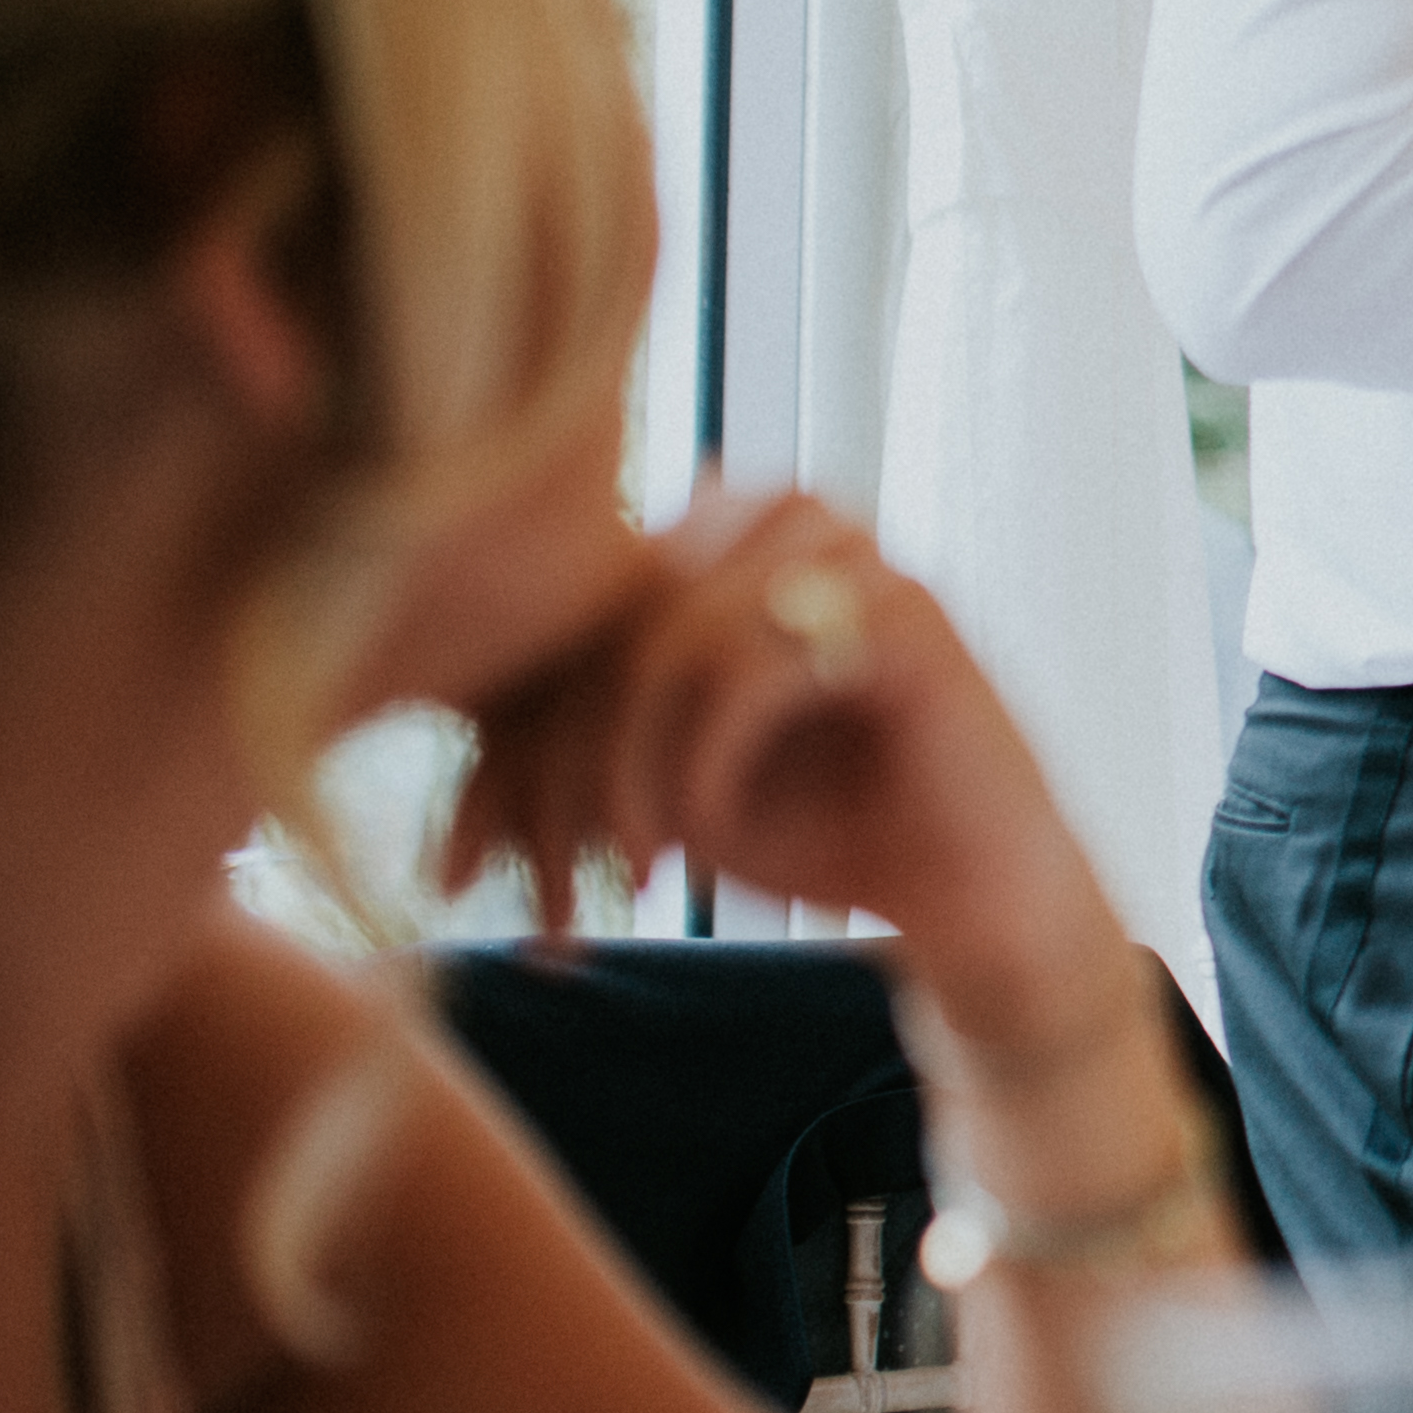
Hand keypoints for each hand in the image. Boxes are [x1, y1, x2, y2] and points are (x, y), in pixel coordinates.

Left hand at [446, 492, 1138, 1071]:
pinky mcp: (908, 614)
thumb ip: (580, 732)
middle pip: (606, 619)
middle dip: (554, 767)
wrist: (974, 898)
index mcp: (725, 528)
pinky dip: (700, 764)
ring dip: (626, 770)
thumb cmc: (822, 830)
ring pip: (667, 639)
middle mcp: (789, 514)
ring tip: (635, 863)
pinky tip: (694, 835)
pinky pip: (746, 669)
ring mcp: (858, 554)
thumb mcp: (665, 779)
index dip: (503, 738)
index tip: (454, 870)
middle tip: (530, 888)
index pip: (572, 610)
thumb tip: (437, 730)